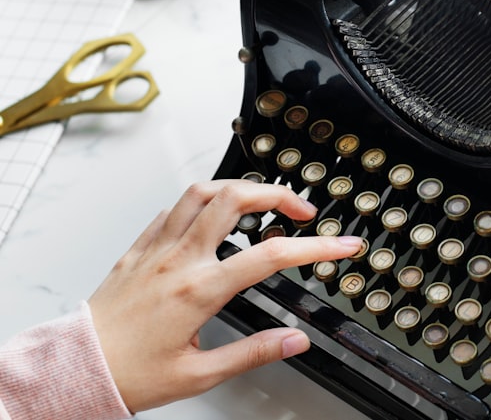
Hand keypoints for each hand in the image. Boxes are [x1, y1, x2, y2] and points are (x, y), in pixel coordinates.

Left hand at [88, 179, 361, 411]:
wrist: (75, 369)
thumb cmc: (129, 375)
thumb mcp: (200, 375)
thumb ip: (253, 353)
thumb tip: (294, 341)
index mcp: (199, 290)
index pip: (271, 256)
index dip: (316, 246)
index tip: (342, 244)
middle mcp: (178, 260)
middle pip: (235, 199)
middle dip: (278, 195)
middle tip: (301, 210)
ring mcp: (156, 249)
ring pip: (200, 191)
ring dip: (238, 188)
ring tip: (261, 201)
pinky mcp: (137, 250)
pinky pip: (171, 209)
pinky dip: (200, 202)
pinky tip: (210, 216)